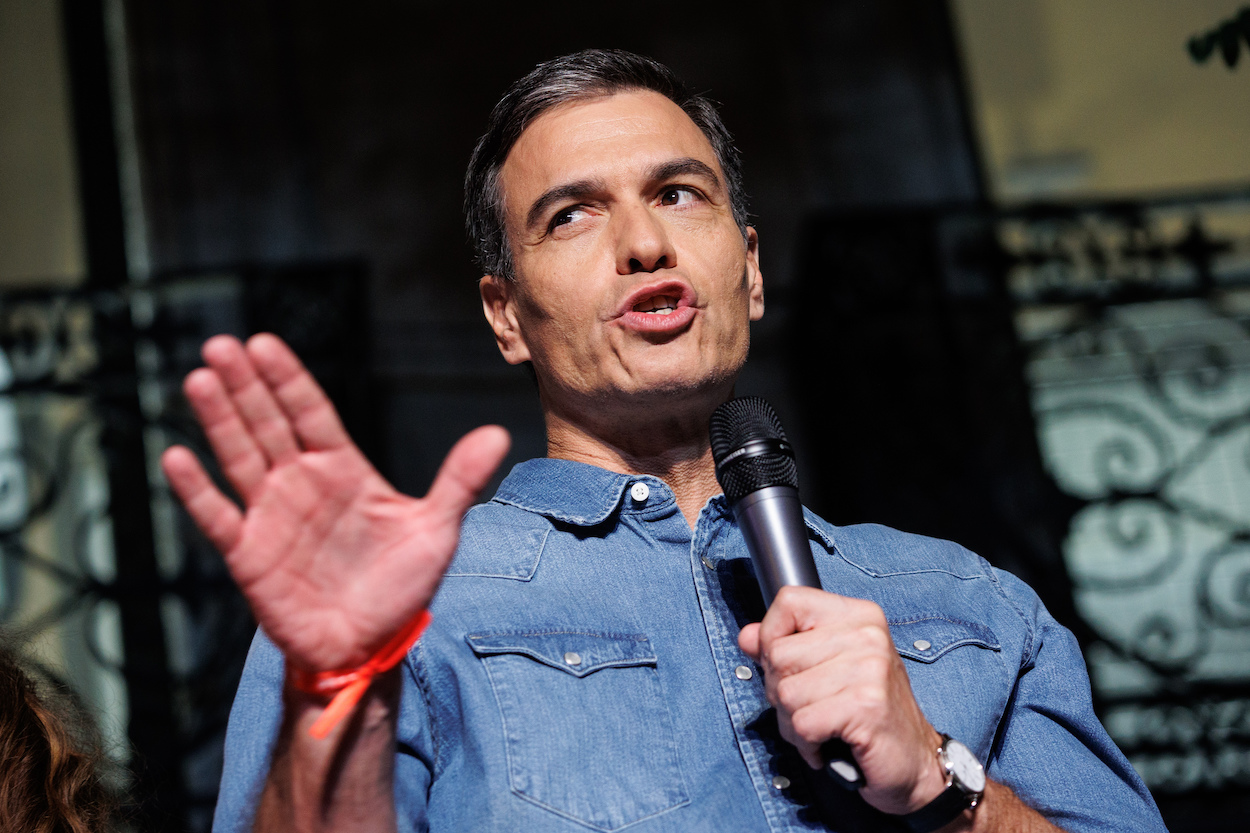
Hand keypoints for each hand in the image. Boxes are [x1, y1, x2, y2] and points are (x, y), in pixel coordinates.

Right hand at [161, 334, 509, 673]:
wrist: (368, 648)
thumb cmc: (400, 589)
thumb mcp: (437, 531)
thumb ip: (459, 480)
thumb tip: (498, 433)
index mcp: (344, 471)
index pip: (311, 413)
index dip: (288, 380)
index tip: (263, 343)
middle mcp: (302, 485)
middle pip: (269, 424)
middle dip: (245, 385)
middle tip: (220, 345)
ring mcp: (272, 517)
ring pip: (240, 457)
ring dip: (219, 421)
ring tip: (199, 380)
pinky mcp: (249, 555)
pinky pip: (218, 517)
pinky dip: (197, 490)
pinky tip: (176, 457)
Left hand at [738, 586, 947, 815]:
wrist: (915, 762)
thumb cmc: (868, 713)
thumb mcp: (826, 668)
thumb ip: (784, 646)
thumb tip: (747, 636)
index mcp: (857, 615)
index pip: (789, 600)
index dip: (772, 636)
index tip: (791, 665)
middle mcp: (866, 634)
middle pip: (778, 654)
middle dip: (781, 691)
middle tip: (814, 706)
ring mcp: (869, 668)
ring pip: (786, 693)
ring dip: (793, 722)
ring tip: (823, 726)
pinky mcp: (866, 705)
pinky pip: (802, 724)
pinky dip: (807, 743)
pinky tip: (829, 743)